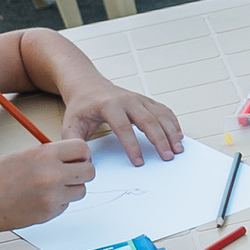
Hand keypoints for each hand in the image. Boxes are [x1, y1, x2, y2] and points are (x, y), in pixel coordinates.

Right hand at [0, 137, 96, 231]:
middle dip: (82, 171)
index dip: (81, 153)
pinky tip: (41, 198)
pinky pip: (67, 204)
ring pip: (81, 191)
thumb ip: (47, 155)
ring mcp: (53, 196)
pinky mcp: (50, 213)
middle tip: (71, 172)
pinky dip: (59, 202)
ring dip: (72, 188)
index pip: (82, 148)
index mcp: (44, 155)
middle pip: (90, 171)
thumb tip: (67, 157)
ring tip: (53, 186)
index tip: (77, 157)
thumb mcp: (21, 155)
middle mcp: (52, 175)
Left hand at [59, 78, 183, 163]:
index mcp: (109, 106)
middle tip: (168, 156)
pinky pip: (164, 111)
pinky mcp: (146, 101)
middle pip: (148, 120)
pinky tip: (178, 135)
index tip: (139, 162)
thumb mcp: (71, 124)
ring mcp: (139, 99)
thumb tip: (84, 163)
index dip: (132, 146)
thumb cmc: (81, 107)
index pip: (123, 128)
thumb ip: (75, 143)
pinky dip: (173, 123)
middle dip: (160, 140)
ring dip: (171, 132)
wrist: (87, 86)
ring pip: (160, 115)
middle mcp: (127, 100)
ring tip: (178, 149)